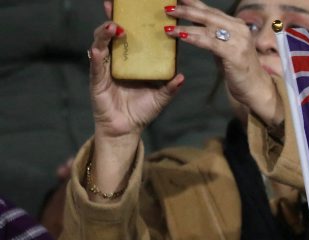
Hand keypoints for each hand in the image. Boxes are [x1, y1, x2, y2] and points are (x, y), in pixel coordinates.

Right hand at [89, 3, 184, 141]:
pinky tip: (99, 49)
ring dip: (105, 34)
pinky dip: (98, 56)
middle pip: (112, 34)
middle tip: (114, 5)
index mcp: (131, 61)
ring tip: (114, 26)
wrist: (127, 129)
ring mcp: (105, 69)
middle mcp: (116, 61)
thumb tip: (182, 76)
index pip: (129, 36)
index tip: (133, 7)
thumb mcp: (160, 97)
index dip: (129, 21)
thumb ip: (170, 87)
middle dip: (112, 18)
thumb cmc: (142, 111)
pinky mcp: (97, 80)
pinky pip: (97, 65)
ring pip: (101, 45)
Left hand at [165, 0, 282, 126]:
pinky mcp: (234, 53)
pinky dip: (194, 38)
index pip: (212, 11)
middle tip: (168, 9)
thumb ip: (213, 36)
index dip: (194, 4)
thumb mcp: (225, 48)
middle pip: (208, 16)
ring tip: (169, 26)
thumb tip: (194, 23)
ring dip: (186, 26)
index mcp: (237, 25)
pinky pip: (210, 43)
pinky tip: (182, 37)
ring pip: (207, 28)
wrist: (257, 89)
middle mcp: (239, 29)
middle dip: (186, 11)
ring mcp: (238, 41)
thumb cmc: (240, 70)